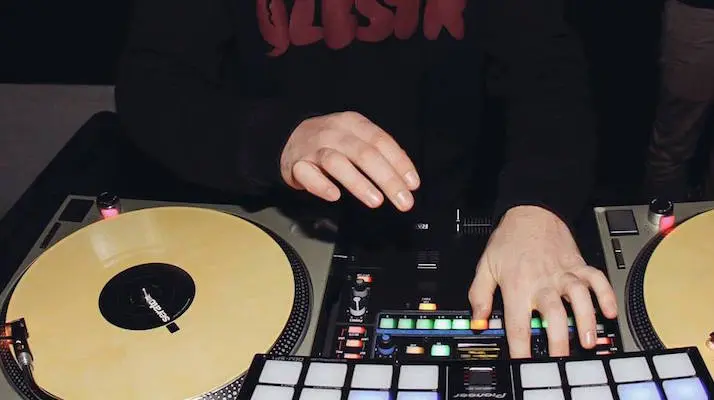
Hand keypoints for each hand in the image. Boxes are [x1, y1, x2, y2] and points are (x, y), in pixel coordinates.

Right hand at [280, 111, 419, 210]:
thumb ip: (377, 152)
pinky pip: (308, 174)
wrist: (287, 137)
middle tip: (403, 201)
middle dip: (387, 179)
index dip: (399, 163)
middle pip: (364, 154)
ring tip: (376, 201)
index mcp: (353, 123)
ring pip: (337, 163)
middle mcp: (334, 132)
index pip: (381, 141)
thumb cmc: (330, 142)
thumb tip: (406, 178)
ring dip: (359, 183)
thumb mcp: (354, 137)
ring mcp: (313, 148)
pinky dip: (321, 185)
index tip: (413, 184)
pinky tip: (334, 196)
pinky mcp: (297, 164)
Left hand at [468, 206, 617, 357]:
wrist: (531, 211)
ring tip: (589, 341)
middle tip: (561, 359)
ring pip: (579, 298)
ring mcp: (563, 273)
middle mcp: (542, 282)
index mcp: (517, 286)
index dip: (520, 348)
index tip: (523, 363)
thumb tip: (477, 320)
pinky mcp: (578, 265)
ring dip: (586, 320)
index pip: (518, 324)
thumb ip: (479, 295)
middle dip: (558, 340)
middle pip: (553, 315)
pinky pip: (597, 280)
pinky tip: (610, 311)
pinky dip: (606, 294)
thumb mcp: (485, 266)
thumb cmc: (509, 239)